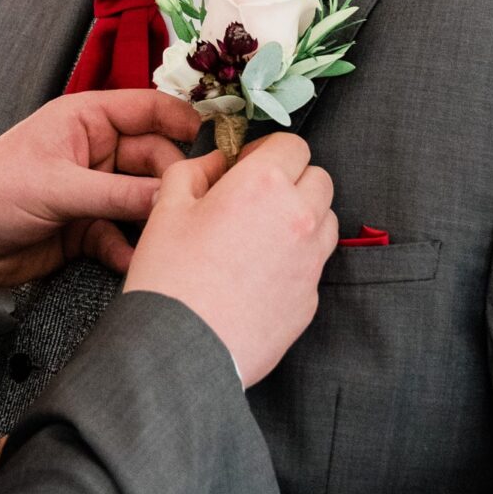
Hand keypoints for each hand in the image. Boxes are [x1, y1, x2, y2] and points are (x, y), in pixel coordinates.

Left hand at [0, 90, 200, 285]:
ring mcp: (94, 188)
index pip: (146, 108)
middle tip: (185, 202)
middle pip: (153, 157)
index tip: (210, 138)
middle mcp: (95, 149)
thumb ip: (117, 194)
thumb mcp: (58, 188)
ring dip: (153, 216)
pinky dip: (128, 246)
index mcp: (85, 120)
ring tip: (169, 234)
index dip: (180, 119)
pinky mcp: (87, 225)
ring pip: (142, 197)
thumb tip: (170, 196)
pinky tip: (132, 260)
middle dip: (169, 180)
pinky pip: (121, 232)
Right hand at [124, 133, 336, 387]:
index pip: (293, 145)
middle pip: (319, 179)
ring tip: (261, 235)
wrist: (180, 348)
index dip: (268, 151)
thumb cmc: (168, 275)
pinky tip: (259, 275)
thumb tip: (216, 163)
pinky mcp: (310, 299)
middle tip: (256, 198)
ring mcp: (310, 261)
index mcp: (263, 184)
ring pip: (325, 221)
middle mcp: (298, 217)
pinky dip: (296, 260)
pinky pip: (314, 264)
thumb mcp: (167, 207)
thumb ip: (194, 171)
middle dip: (292, 180)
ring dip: (302, 217)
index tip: (246, 166)